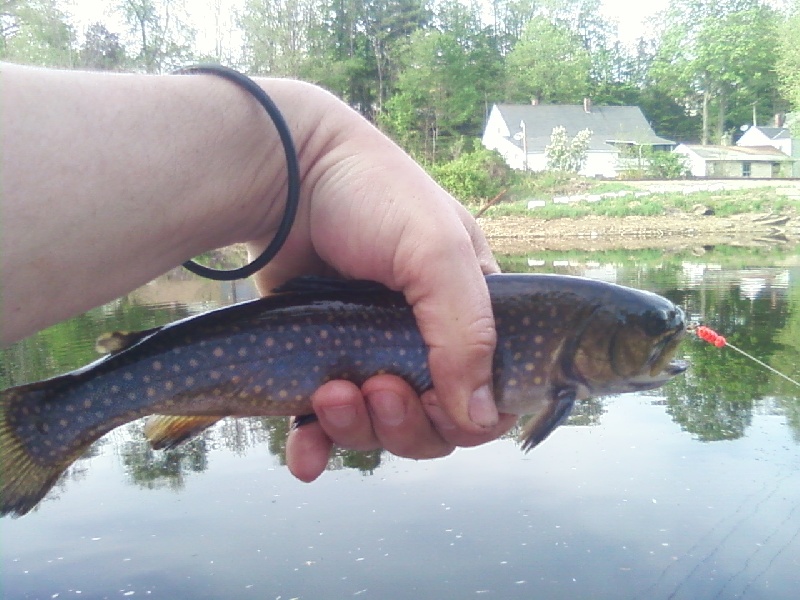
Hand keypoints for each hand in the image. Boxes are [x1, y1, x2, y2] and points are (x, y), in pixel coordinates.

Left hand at [246, 83, 516, 478]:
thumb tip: (480, 418)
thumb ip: (467, 333)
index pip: (485, 395)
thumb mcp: (436, 252)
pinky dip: (316, 447)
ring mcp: (366, 353)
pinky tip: (303, 454)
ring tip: (328, 393)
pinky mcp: (318, 361)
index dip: (462, 415)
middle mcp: (420, 341)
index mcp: (466, 314)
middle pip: (428, 424)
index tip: (430, 397)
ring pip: (376, 430)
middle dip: (401, 422)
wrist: (285, 173)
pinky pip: (322, 426)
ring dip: (355, 429)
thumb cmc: (371, 196)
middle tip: (373, 388)